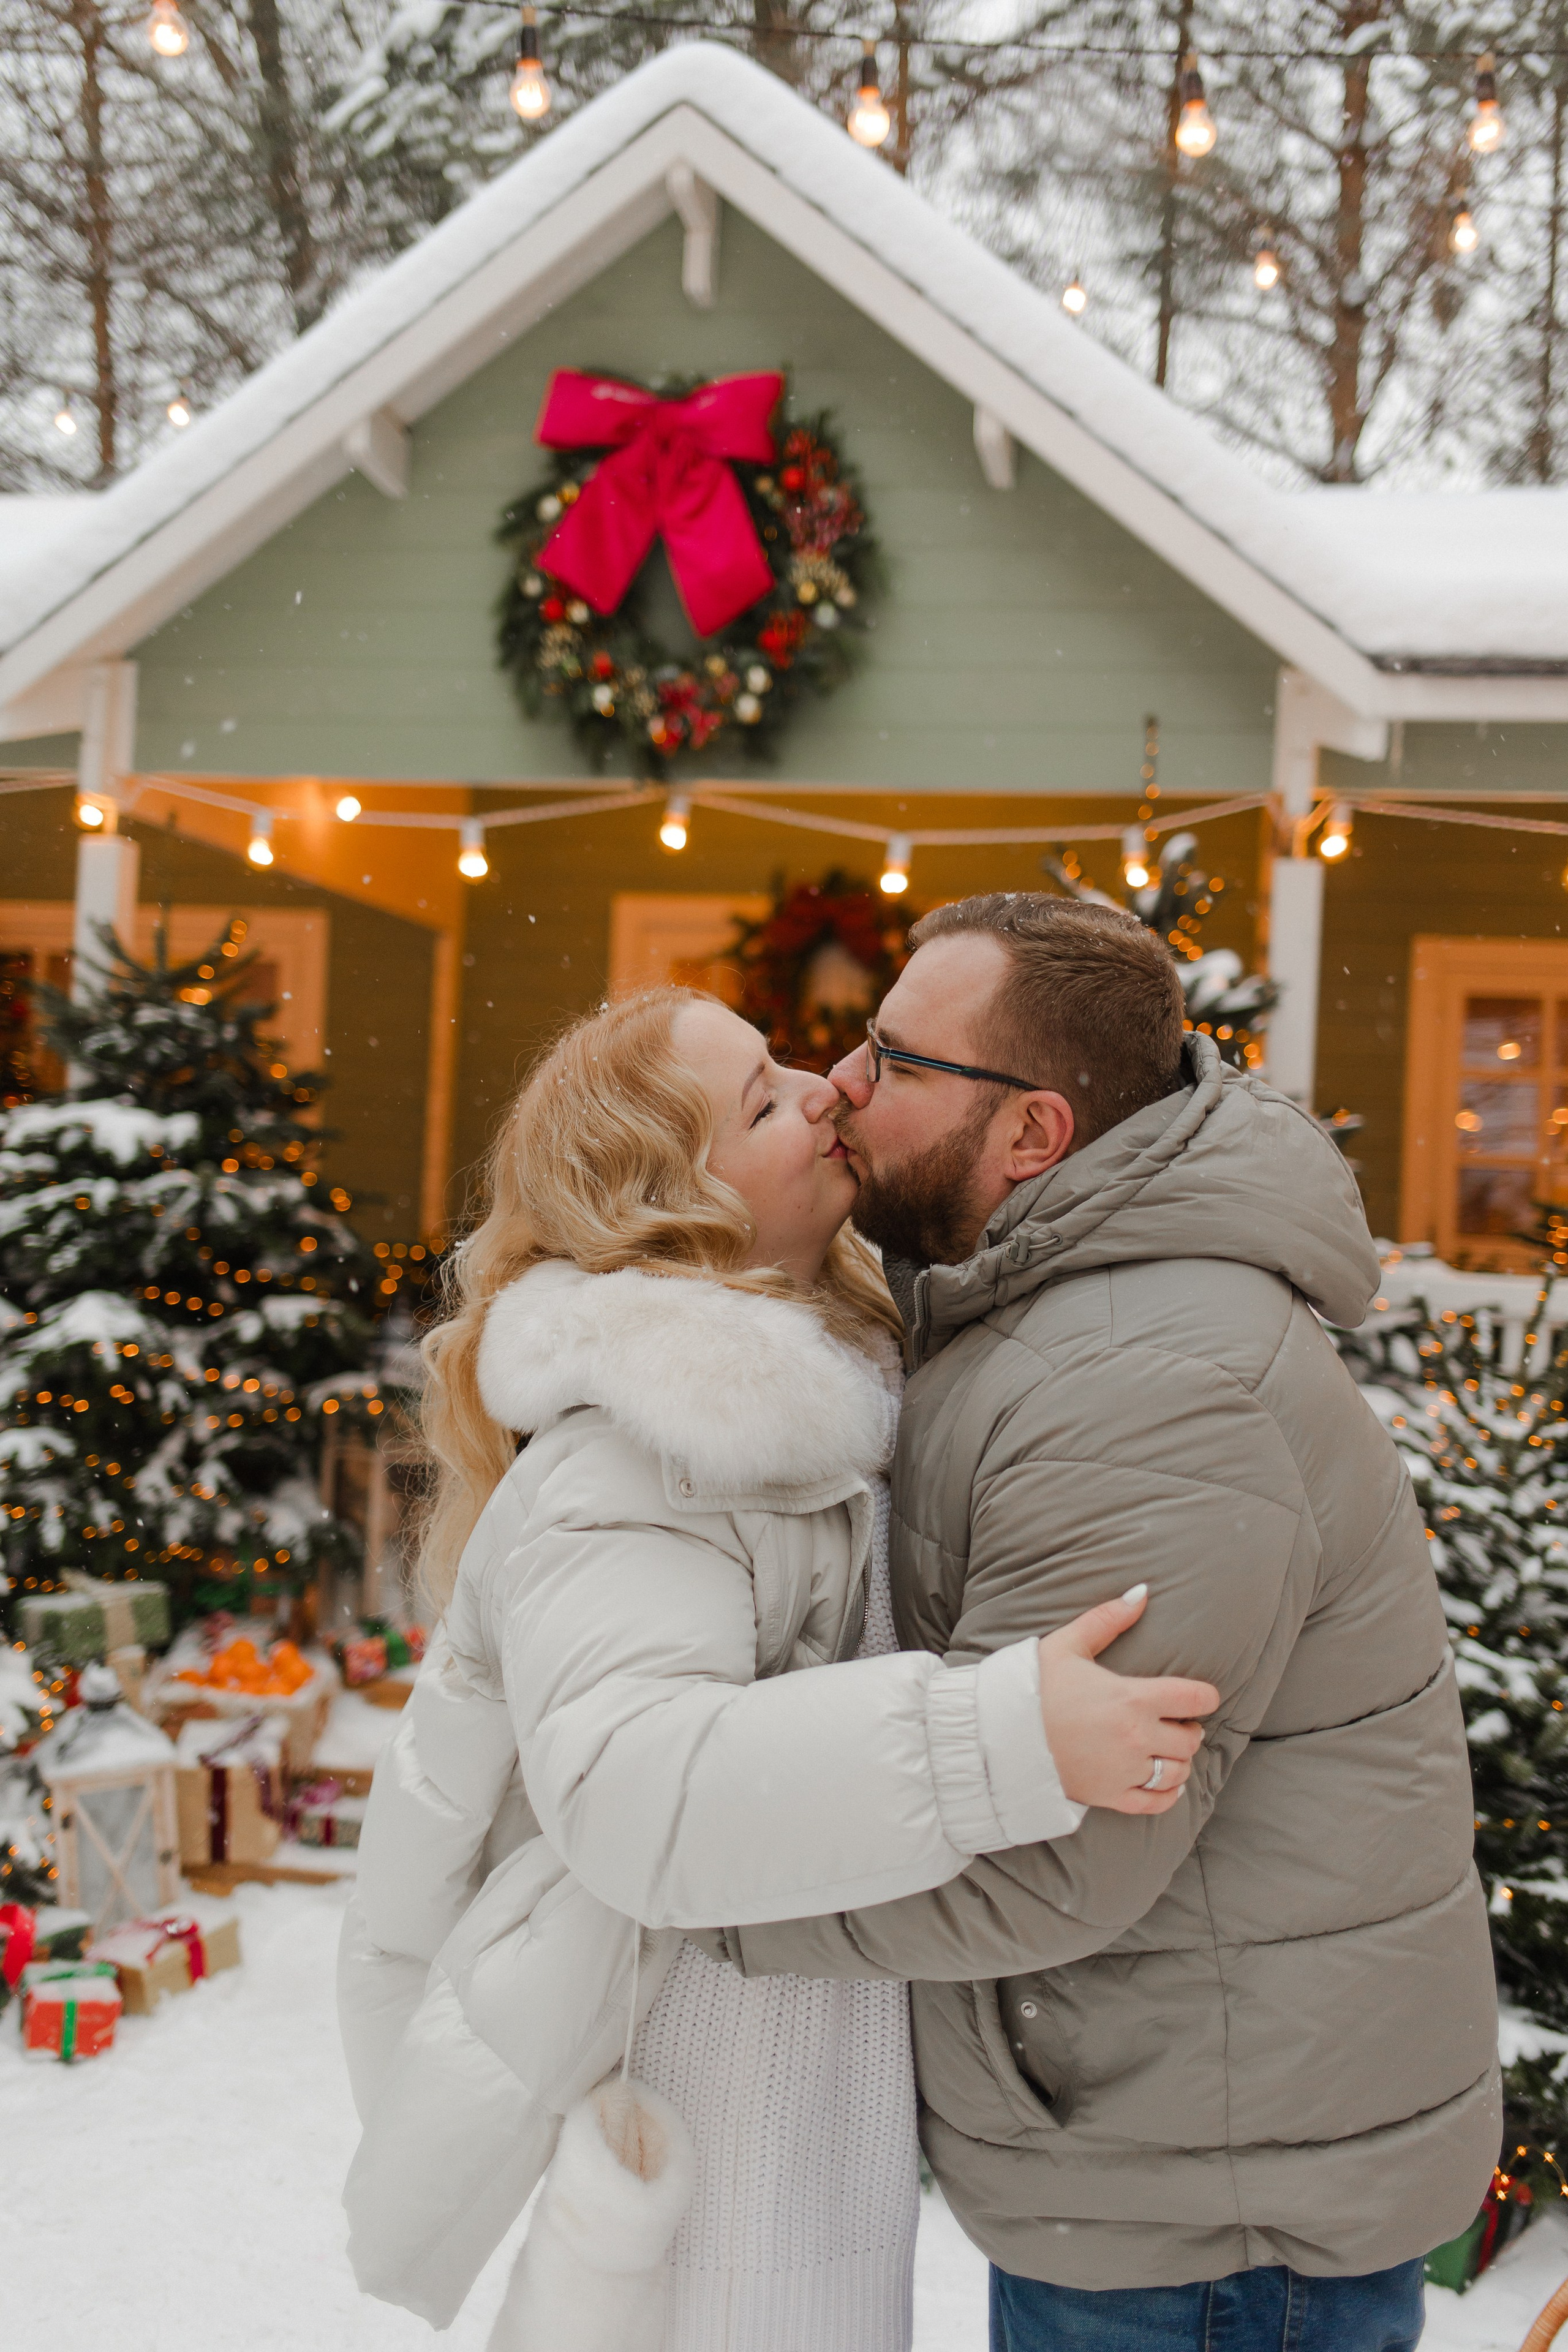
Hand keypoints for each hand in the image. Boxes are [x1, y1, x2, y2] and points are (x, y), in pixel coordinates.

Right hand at [1036, 1586, 1218, 1816]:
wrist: (999, 1735)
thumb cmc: (1034, 1687)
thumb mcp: (1068, 1644)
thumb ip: (1108, 1618)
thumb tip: (1142, 1591)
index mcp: (1132, 1698)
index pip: (1194, 1699)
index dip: (1205, 1697)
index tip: (1202, 1697)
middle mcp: (1136, 1737)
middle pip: (1190, 1739)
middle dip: (1188, 1729)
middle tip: (1175, 1721)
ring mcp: (1125, 1771)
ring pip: (1178, 1772)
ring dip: (1178, 1760)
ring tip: (1166, 1750)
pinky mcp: (1110, 1796)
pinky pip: (1157, 1803)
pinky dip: (1168, 1794)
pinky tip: (1162, 1781)